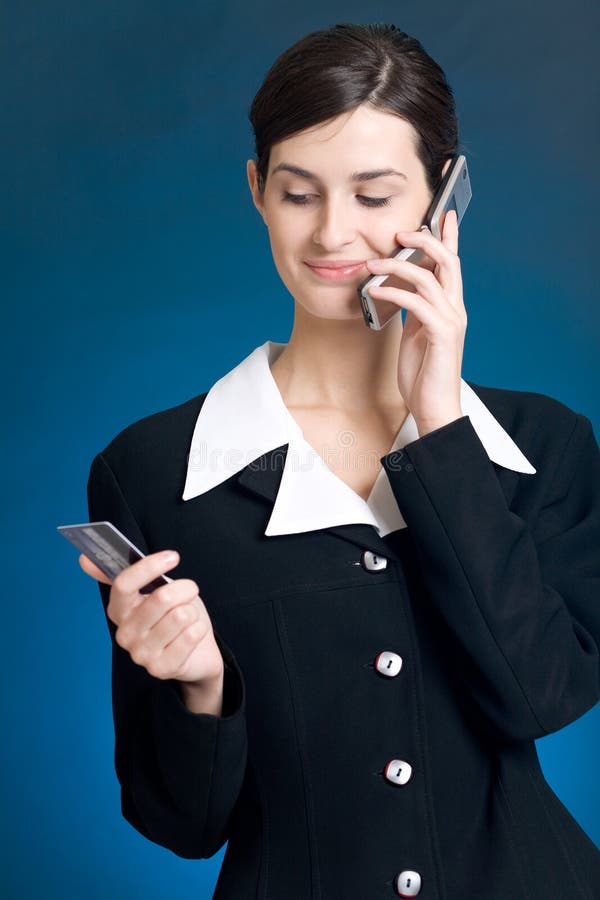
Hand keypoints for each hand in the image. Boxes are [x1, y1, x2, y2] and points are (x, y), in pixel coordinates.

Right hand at [79, 550, 223, 685]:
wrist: (197, 652)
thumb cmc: (173, 616)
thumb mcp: (154, 590)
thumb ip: (129, 574)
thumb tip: (83, 559)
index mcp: (118, 610)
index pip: (124, 584)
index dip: (149, 566)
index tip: (173, 557)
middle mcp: (124, 634)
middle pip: (161, 598)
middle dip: (186, 589)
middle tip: (190, 592)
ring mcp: (140, 654)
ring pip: (181, 615)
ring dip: (193, 611)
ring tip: (189, 619)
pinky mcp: (161, 669)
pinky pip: (191, 634)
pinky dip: (200, 628)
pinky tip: (193, 635)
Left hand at [365, 209, 466, 435]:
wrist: (433, 407)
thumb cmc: (423, 373)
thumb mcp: (415, 335)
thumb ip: (413, 311)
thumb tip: (397, 288)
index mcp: (449, 307)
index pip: (452, 264)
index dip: (450, 237)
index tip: (443, 213)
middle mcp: (455, 309)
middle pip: (447, 261)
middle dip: (425, 240)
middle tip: (400, 232)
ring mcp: (450, 321)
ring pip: (428, 277)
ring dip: (397, 266)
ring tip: (372, 263)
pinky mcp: (441, 334)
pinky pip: (417, 303)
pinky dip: (395, 292)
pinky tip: (376, 290)